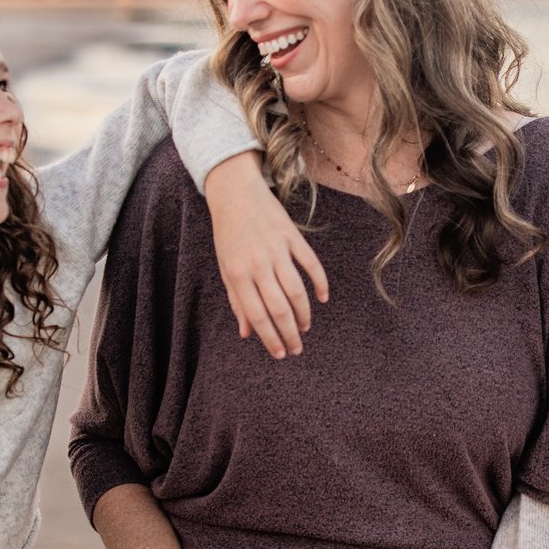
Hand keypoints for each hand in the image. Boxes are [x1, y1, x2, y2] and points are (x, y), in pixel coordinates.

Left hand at [202, 153, 328, 358]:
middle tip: (297, 349)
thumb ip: (237, 301)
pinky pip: (311, 264)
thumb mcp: (226, 268)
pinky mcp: (293, 236)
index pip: (258, 315)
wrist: (236, 194)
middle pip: (280, 308)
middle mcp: (258, 264)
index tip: (280, 353)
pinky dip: (320, 282)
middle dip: (290, 334)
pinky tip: (322, 298)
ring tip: (305, 328)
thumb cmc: (228, 235)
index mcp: (238, 274)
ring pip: (297, 291)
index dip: (270, 338)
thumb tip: (247, 332)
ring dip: (304, 314)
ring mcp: (277, 249)